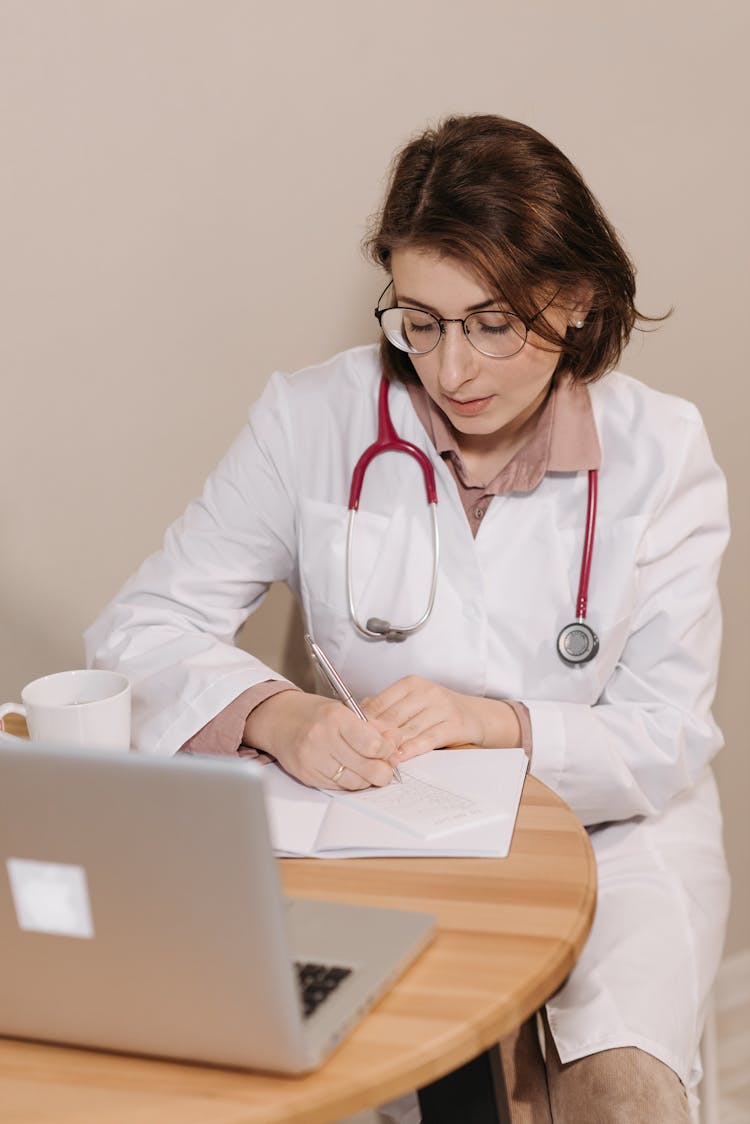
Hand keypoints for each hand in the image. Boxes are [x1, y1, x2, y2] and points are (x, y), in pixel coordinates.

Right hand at [242, 690, 396, 789]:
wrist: (279, 720)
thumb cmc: (314, 714)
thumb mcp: (345, 710)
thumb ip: (373, 727)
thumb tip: (396, 742)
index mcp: (336, 717)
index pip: (373, 744)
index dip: (388, 751)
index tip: (389, 750)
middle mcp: (322, 738)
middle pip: (367, 768)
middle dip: (383, 771)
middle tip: (385, 768)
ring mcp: (312, 759)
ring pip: (354, 782)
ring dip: (366, 779)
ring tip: (368, 769)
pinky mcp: (306, 775)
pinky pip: (338, 787)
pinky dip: (349, 782)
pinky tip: (350, 771)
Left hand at [361, 676, 520, 762]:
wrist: (476, 715)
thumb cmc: (437, 711)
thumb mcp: (412, 703)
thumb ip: (387, 708)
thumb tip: (354, 716)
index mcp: (411, 684)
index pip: (380, 702)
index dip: (364, 721)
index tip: (351, 736)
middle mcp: (426, 692)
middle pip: (392, 717)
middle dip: (375, 736)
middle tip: (359, 752)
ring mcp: (442, 707)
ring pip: (408, 730)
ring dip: (391, 746)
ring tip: (376, 759)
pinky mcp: (454, 724)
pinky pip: (428, 739)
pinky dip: (411, 750)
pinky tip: (400, 758)